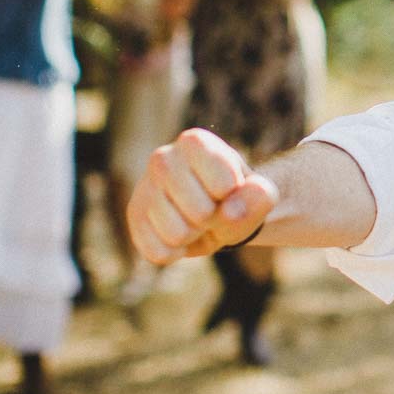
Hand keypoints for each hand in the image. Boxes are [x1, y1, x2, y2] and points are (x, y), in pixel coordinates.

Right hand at [127, 129, 277, 264]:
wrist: (214, 210)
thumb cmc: (237, 196)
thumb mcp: (259, 195)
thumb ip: (260, 197)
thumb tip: (231, 210)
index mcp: (196, 142)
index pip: (224, 186)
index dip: (233, 196)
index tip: (229, 188)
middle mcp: (163, 158)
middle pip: (200, 213)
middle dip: (213, 219)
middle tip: (211, 208)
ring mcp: (143, 188)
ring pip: (176, 234)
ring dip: (194, 236)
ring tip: (195, 219)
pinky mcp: (134, 217)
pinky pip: (157, 251)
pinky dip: (175, 252)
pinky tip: (178, 234)